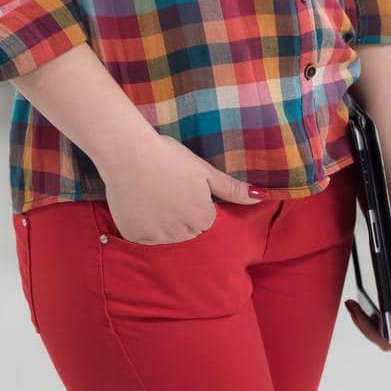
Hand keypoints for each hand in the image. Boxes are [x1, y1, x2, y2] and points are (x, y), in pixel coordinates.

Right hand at [100, 134, 264, 244]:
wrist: (130, 153)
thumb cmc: (169, 156)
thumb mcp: (204, 171)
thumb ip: (232, 189)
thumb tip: (261, 197)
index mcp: (202, 217)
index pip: (207, 219)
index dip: (197, 202)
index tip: (185, 186)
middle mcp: (182, 233)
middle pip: (188, 231)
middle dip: (183, 215)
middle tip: (169, 189)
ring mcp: (158, 237)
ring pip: (168, 236)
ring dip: (164, 222)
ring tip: (154, 194)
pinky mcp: (136, 237)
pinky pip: (145, 238)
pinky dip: (144, 224)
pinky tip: (141, 202)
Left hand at [344, 227, 390, 364]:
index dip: (371, 330)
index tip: (356, 311)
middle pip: (388, 334)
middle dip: (368, 323)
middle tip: (353, 306)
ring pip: (385, 323)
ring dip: (369, 316)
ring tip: (356, 303)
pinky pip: (384, 309)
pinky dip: (372, 306)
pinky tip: (364, 299)